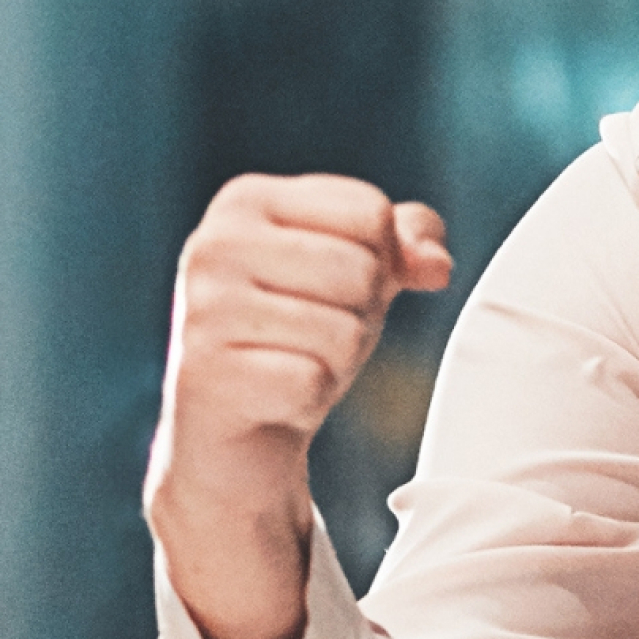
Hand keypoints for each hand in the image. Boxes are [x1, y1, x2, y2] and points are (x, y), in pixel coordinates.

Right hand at [145, 173, 449, 638]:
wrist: (231, 438)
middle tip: (313, 338)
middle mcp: (213, 245)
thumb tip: (435, 263)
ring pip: (343, 330)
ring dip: (336, 363)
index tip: (334, 290)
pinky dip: (309, 401)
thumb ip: (403, 242)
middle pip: (361, 269)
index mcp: (245, 200)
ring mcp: (204, 311)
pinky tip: (276, 399)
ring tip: (293, 366)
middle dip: (358, 316)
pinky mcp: (206, 376)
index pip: (369, 210)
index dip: (381, 261)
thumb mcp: (355, 277)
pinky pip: (312, 383)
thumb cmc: (295, 339)